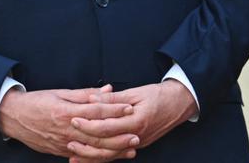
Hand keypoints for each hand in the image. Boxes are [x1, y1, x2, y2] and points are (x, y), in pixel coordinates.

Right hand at [0, 85, 135, 158]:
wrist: (14, 117)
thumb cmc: (38, 102)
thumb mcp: (61, 93)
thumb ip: (86, 94)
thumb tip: (108, 89)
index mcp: (67, 111)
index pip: (96, 111)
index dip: (114, 109)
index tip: (130, 107)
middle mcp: (66, 129)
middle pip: (97, 135)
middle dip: (118, 136)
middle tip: (137, 134)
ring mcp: (63, 143)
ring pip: (92, 149)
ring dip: (113, 151)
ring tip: (129, 149)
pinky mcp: (60, 151)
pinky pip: (82, 156)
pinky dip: (98, 157)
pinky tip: (110, 156)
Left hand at [67, 80, 197, 161]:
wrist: (180, 103)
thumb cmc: (159, 95)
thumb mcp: (136, 92)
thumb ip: (113, 99)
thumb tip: (92, 99)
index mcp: (136, 121)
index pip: (107, 127)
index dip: (88, 124)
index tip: (73, 119)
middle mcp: (137, 136)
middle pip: (106, 145)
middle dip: (85, 143)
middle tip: (68, 138)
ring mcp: (139, 143)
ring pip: (111, 155)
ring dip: (91, 156)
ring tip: (73, 154)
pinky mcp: (139, 145)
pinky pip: (118, 155)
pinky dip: (103, 158)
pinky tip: (90, 158)